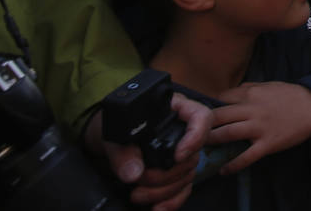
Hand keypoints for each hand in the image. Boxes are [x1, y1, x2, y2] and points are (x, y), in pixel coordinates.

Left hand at [90, 93, 212, 210]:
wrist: (109, 139)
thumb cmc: (115, 127)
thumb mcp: (115, 134)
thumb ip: (123, 153)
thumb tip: (133, 174)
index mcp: (175, 109)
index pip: (201, 117)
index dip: (195, 138)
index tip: (177, 156)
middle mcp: (184, 130)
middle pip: (192, 154)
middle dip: (166, 175)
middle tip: (139, 180)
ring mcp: (182, 152)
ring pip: (187, 175)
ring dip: (164, 191)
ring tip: (137, 194)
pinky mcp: (176, 172)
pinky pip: (184, 188)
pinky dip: (172, 201)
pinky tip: (157, 208)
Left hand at [208, 81, 310, 172]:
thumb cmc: (292, 95)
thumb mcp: (269, 85)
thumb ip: (249, 89)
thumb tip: (230, 93)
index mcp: (251, 93)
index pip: (221, 98)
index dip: (208, 106)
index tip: (199, 115)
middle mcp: (252, 109)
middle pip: (218, 116)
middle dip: (202, 126)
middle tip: (190, 135)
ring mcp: (259, 127)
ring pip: (227, 134)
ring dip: (211, 142)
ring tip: (201, 150)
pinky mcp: (268, 143)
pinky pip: (246, 157)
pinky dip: (232, 165)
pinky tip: (223, 170)